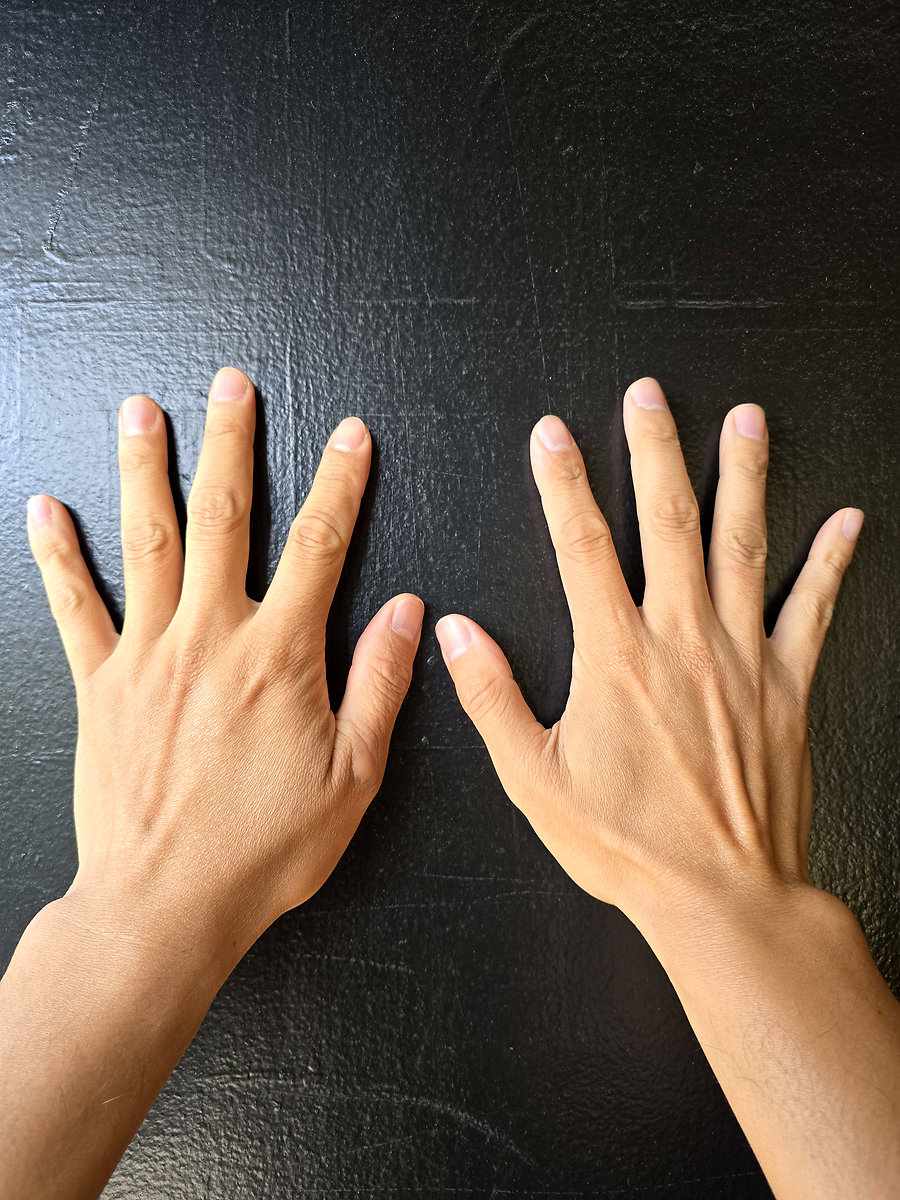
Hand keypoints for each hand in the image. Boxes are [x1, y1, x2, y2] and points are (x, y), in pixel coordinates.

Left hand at [27, 367, 422, 955]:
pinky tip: (44, 509)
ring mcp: (146, 656)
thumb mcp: (353, 777)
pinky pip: (74, 607)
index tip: (350, 434)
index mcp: (279, 656)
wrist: (165, 904)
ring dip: (143, 468)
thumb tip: (408, 610)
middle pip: (223, 517)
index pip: (319, 545)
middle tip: (232, 383)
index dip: (339, 483)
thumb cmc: (265, 849)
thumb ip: (381, 685)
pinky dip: (57, 556)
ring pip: (145, 540)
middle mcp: (209, 638)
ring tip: (141, 409)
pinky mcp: (100, 686)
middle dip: (231, 442)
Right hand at [435, 377, 899, 1197]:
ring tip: (748, 420)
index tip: (553, 434)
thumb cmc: (626, 845)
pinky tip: (848, 521)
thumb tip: (452, 632)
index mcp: (615, 657)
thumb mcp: (534, 781)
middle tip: (650, 395)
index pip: (581, 545)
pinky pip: (812, 609)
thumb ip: (491, 699)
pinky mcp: (786, 685)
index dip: (563, 483)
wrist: (721, 894)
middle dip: (656, 449)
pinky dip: (830, 562)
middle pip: (669, 521)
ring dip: (744, 476)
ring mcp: (741, 656)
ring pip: (743, 545)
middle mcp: (681, 639)